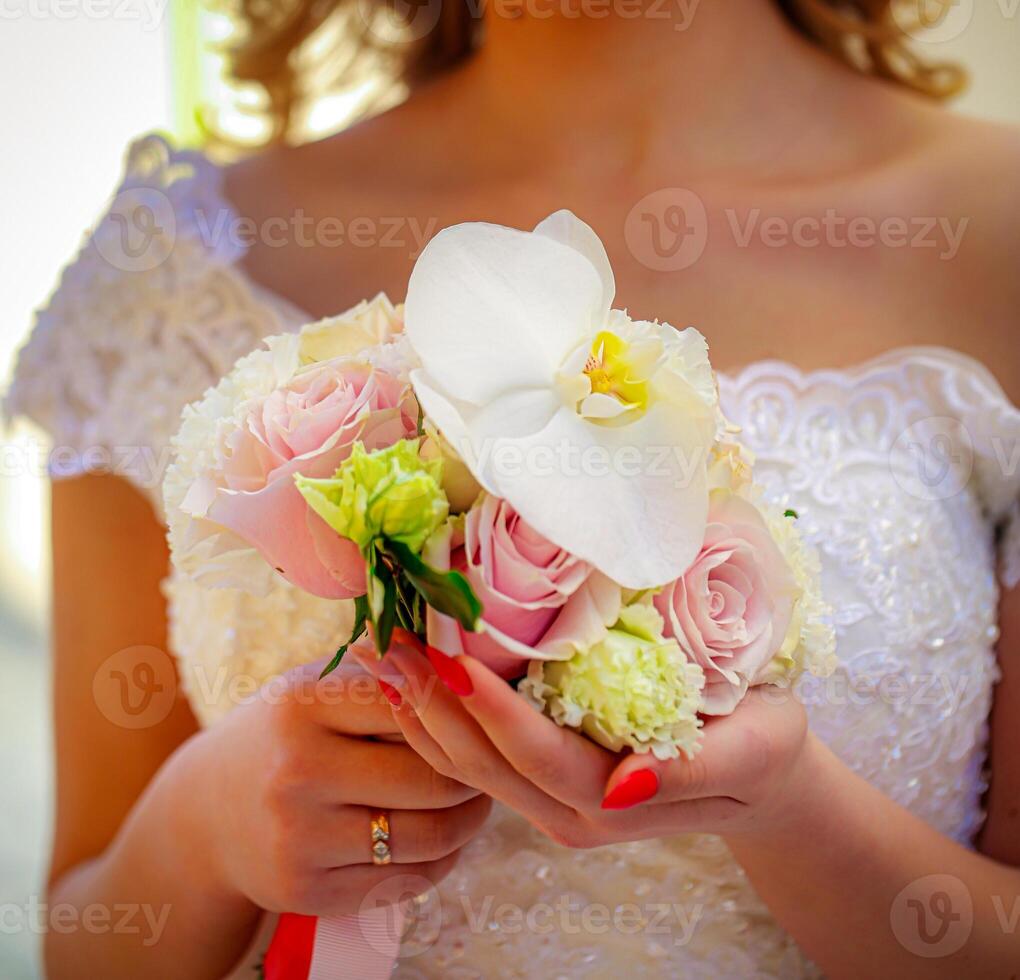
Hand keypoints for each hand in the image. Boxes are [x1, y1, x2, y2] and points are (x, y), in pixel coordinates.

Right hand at [171, 656, 490, 915]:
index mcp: (302, 705)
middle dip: (478, 773)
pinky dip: (442, 860)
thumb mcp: (318, 686)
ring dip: (471, 820)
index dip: (464, 714)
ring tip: (476, 800)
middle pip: (433, 778)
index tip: (486, 713)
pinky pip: (406, 880)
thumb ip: (387, 673)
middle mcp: (296, 771)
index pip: (418, 706)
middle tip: (493, 764)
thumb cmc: (286, 733)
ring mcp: (299, 838)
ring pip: (430, 835)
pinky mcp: (306, 890)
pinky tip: (443, 837)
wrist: (208, 811)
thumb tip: (472, 665)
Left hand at [354, 641, 815, 849]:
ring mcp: (553, 800)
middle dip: (434, 704)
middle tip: (391, 642)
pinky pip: (480, 756)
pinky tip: (415, 676)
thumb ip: (692, 772)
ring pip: (470, 764)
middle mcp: (571, 810)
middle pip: (485, 764)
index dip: (489, 709)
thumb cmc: (765, 750)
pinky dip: (442, 715)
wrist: (763, 780)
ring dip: (424, 709)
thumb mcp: (753, 752)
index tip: (448, 656)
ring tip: (382, 654)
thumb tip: (626, 784)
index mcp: (616, 802)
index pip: (535, 756)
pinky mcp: (548, 781)